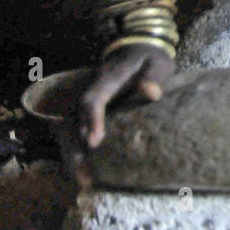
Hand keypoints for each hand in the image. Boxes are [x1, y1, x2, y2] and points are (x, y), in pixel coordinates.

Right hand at [69, 43, 174, 184]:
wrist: (138, 47)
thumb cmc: (150, 59)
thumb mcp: (157, 62)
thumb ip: (153, 76)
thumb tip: (151, 93)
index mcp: (107, 79)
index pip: (93, 99)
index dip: (92, 119)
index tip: (95, 142)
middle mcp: (93, 92)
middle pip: (74, 120)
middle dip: (75, 148)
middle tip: (84, 178)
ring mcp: (90, 102)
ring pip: (72, 129)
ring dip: (74, 155)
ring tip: (84, 183)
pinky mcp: (92, 112)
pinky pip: (78, 132)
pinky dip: (79, 152)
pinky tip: (86, 173)